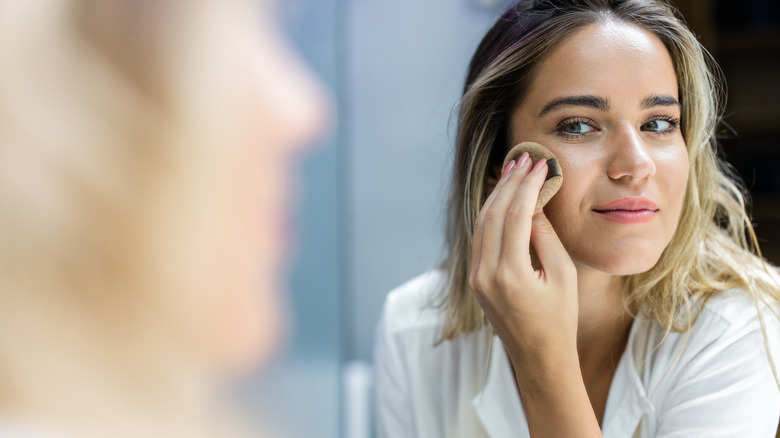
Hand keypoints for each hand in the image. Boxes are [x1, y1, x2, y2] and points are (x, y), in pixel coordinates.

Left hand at [469, 153, 577, 372]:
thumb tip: (533, 201)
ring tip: (513, 169)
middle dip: (509, 182)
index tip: (539, 164)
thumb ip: (544, 236)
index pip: (514, 216)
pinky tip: (502, 196)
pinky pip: (479, 237)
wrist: (538, 357)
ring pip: (481, 223)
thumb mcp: (562, 274)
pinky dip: (490, 213)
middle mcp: (485, 274)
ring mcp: (476, 277)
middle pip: (493, 214)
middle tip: (524, 157)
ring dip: (497, 194)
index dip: (527, 186)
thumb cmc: (559, 318)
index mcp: (510, 275)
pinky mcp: (475, 279)